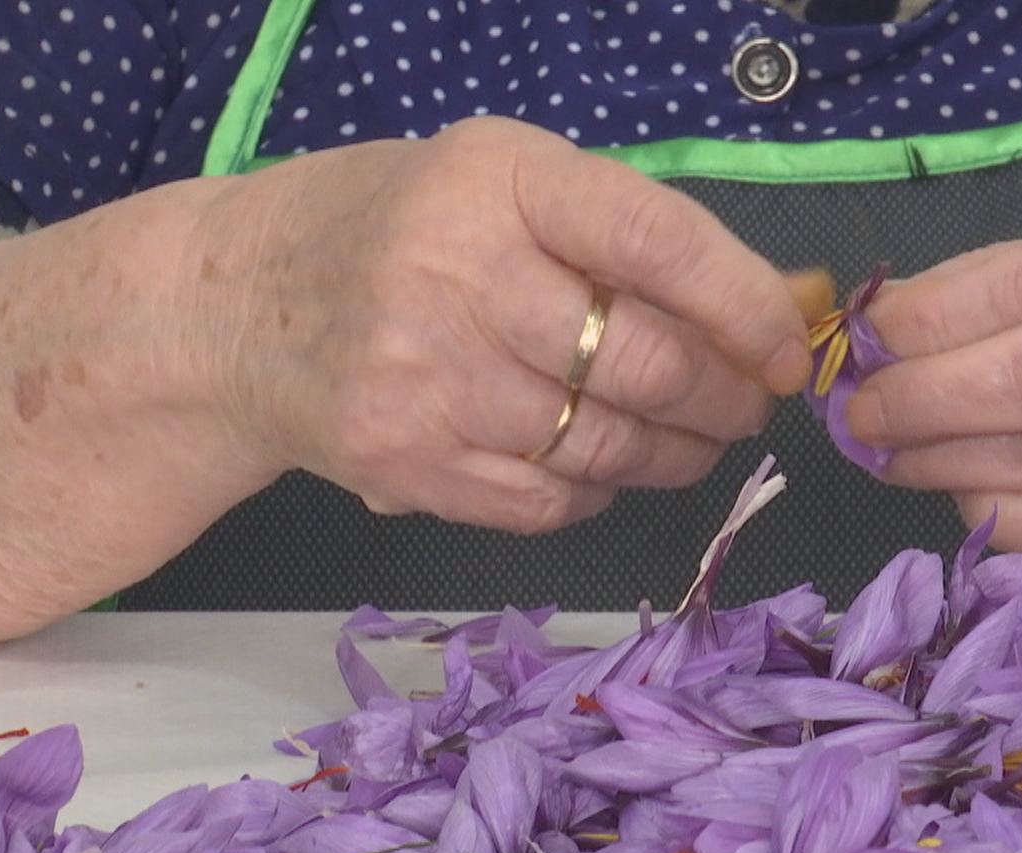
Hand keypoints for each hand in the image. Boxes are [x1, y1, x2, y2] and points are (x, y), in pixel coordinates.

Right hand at [185, 117, 811, 533]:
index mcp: (497, 180)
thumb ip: (623, 233)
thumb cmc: (397, 231)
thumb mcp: (499, 184)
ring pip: (610, 448)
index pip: (657, 242)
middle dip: (725, 398)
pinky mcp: (407, 465)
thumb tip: (776, 307)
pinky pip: (553, 502)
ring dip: (677, 453)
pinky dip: (602, 492)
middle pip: (645, 365)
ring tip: (687, 436)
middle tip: (745, 403)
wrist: (233, 309)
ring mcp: (427, 380)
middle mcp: (459, 275)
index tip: (787, 350)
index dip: (744, 306)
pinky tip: (601, 464)